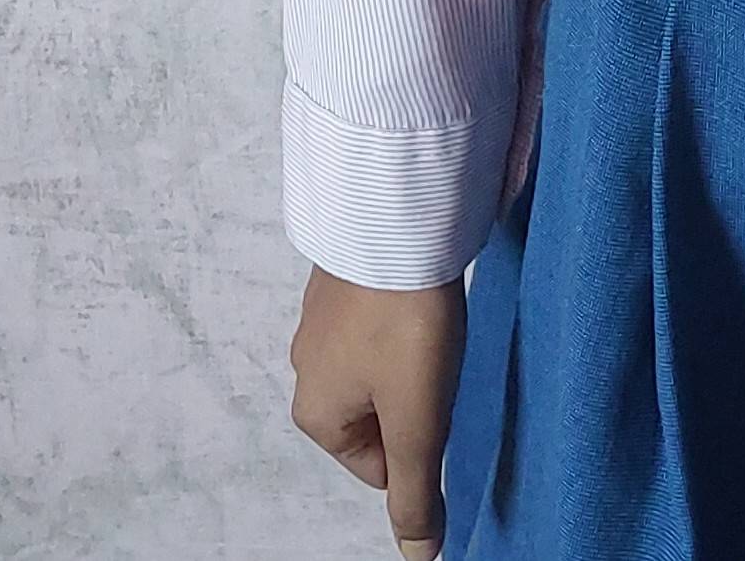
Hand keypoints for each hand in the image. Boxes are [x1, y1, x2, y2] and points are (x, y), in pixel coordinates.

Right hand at [289, 264, 466, 559]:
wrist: (394, 218)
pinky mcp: (341, 275)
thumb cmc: (405, 326)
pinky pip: (378, 317)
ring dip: (410, 350)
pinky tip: (422, 294)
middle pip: (378, 412)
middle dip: (414, 394)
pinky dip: (402, 314)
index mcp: (314, 412)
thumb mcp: (418, 421)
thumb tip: (420, 558)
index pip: (376, 464)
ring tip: (433, 323)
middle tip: (439, 357)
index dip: (420, 439)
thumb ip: (416, 493)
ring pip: (379, 362)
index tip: (436, 395)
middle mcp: (305, 367)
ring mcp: (319, 317)